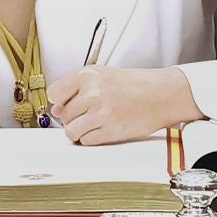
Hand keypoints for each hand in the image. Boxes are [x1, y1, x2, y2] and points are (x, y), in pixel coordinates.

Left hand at [46, 65, 202, 144]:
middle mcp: (92, 93)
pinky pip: (86, 141)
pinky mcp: (110, 131)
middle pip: (64, 115)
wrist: (162, 94)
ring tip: (94, 124)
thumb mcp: (103, 75)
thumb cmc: (134, 84)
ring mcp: (101, 113)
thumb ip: (77, 88)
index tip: (67, 104)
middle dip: (73, 118)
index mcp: (88, 74)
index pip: (54, 93)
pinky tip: (104, 129)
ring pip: (71, 131)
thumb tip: (57, 110)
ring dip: (79, 131)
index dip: (60, 101)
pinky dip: (91, 139)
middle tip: (90, 113)